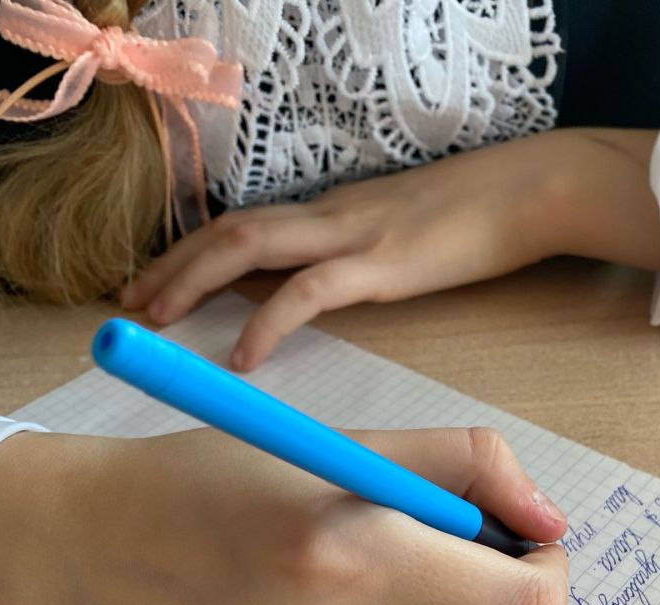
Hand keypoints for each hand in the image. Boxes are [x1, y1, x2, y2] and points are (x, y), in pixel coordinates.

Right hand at [0, 427, 567, 604]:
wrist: (95, 547)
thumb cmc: (222, 479)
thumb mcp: (342, 443)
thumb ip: (465, 467)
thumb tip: (552, 522)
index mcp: (340, 551)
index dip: (545, 573)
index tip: (528, 545)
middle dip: (488, 597)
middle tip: (447, 552)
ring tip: (364, 580)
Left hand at [120, 128, 658, 368]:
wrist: (529, 192)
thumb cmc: (479, 217)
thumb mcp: (405, 233)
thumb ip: (363, 254)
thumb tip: (334, 282)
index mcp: (334, 213)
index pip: (246, 225)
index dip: (192, 252)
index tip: (156, 282)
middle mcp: (330, 217)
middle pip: (229, 231)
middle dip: (172, 266)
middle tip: (130, 305)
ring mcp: (352, 236)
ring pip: (249, 247)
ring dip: (193, 281)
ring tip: (156, 319)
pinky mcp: (381, 265)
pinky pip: (309, 293)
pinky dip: (267, 323)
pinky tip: (242, 358)